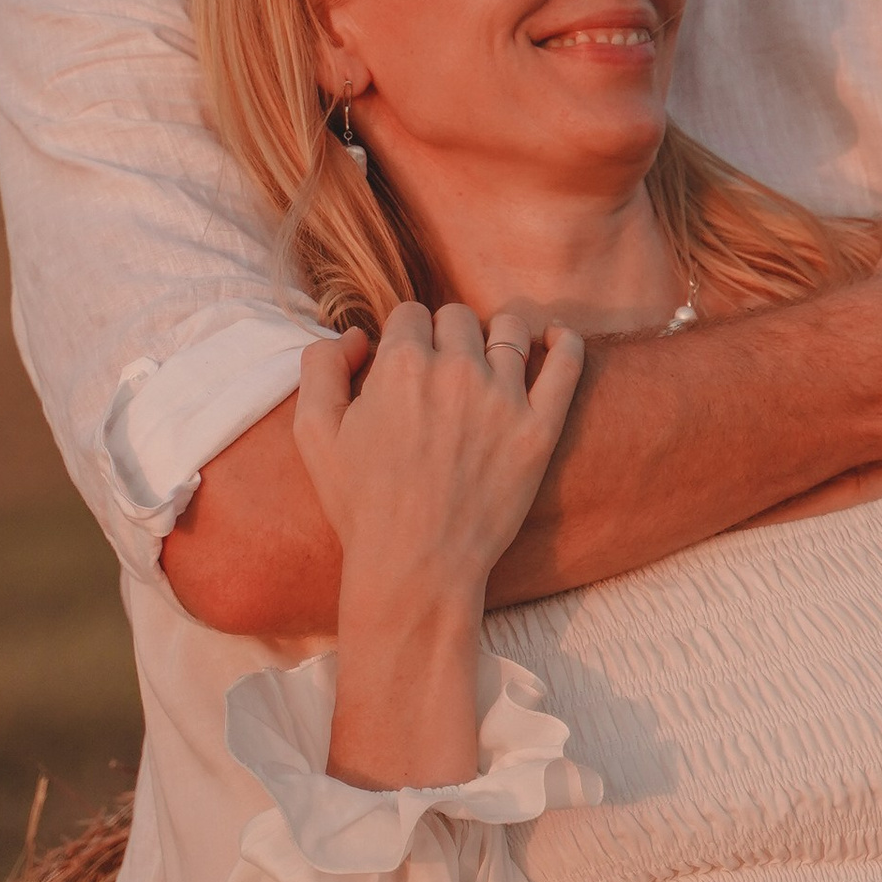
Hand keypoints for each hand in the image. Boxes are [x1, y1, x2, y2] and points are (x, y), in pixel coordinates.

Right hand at [297, 305, 582, 787]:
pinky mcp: (540, 428)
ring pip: (509, 329)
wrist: (416, 566)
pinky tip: (556, 339)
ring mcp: (504, 397)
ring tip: (491, 358)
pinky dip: (565, 343)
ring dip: (496, 335)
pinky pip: (567, 364)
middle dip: (445, 338)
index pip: (410, 315)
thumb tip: (357, 336)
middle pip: (456, 318)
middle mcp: (455, 370)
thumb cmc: (361, 505)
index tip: (405, 367)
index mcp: (400, 363)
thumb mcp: (313, 432)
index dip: (404, 339)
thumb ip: (321, 365)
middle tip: (441, 376)